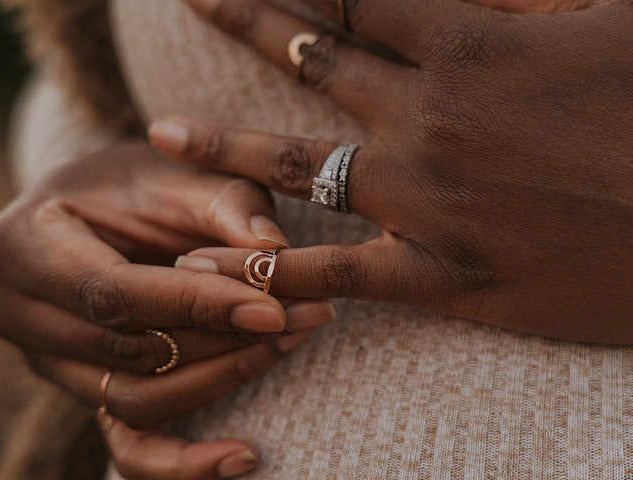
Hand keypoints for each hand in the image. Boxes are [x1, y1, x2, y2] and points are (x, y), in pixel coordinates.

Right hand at [0, 142, 333, 476]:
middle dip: (223, 339)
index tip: (271, 308)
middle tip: (302, 316)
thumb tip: (276, 251)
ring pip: (136, 399)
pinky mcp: (81, 389)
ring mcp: (44, 362)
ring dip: (220, 378)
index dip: (195, 306)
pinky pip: (126, 446)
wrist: (99, 207)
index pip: (112, 293)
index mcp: (22, 244)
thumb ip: (228, 205)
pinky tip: (244, 456)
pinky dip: (183, 462)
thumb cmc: (138, 184)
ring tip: (287, 343)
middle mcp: (17, 313)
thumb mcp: (182, 174)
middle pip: (128, 351)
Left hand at [157, 0, 632, 343]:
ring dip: (223, 148)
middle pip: (312, 54)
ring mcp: (425, 201)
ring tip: (162, 137)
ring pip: (298, 168)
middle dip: (245, 19)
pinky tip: (215, 264)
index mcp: (473, 43)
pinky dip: (272, 267)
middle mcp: (430, 117)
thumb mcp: (612, 16)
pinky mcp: (441, 276)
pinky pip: (333, 273)